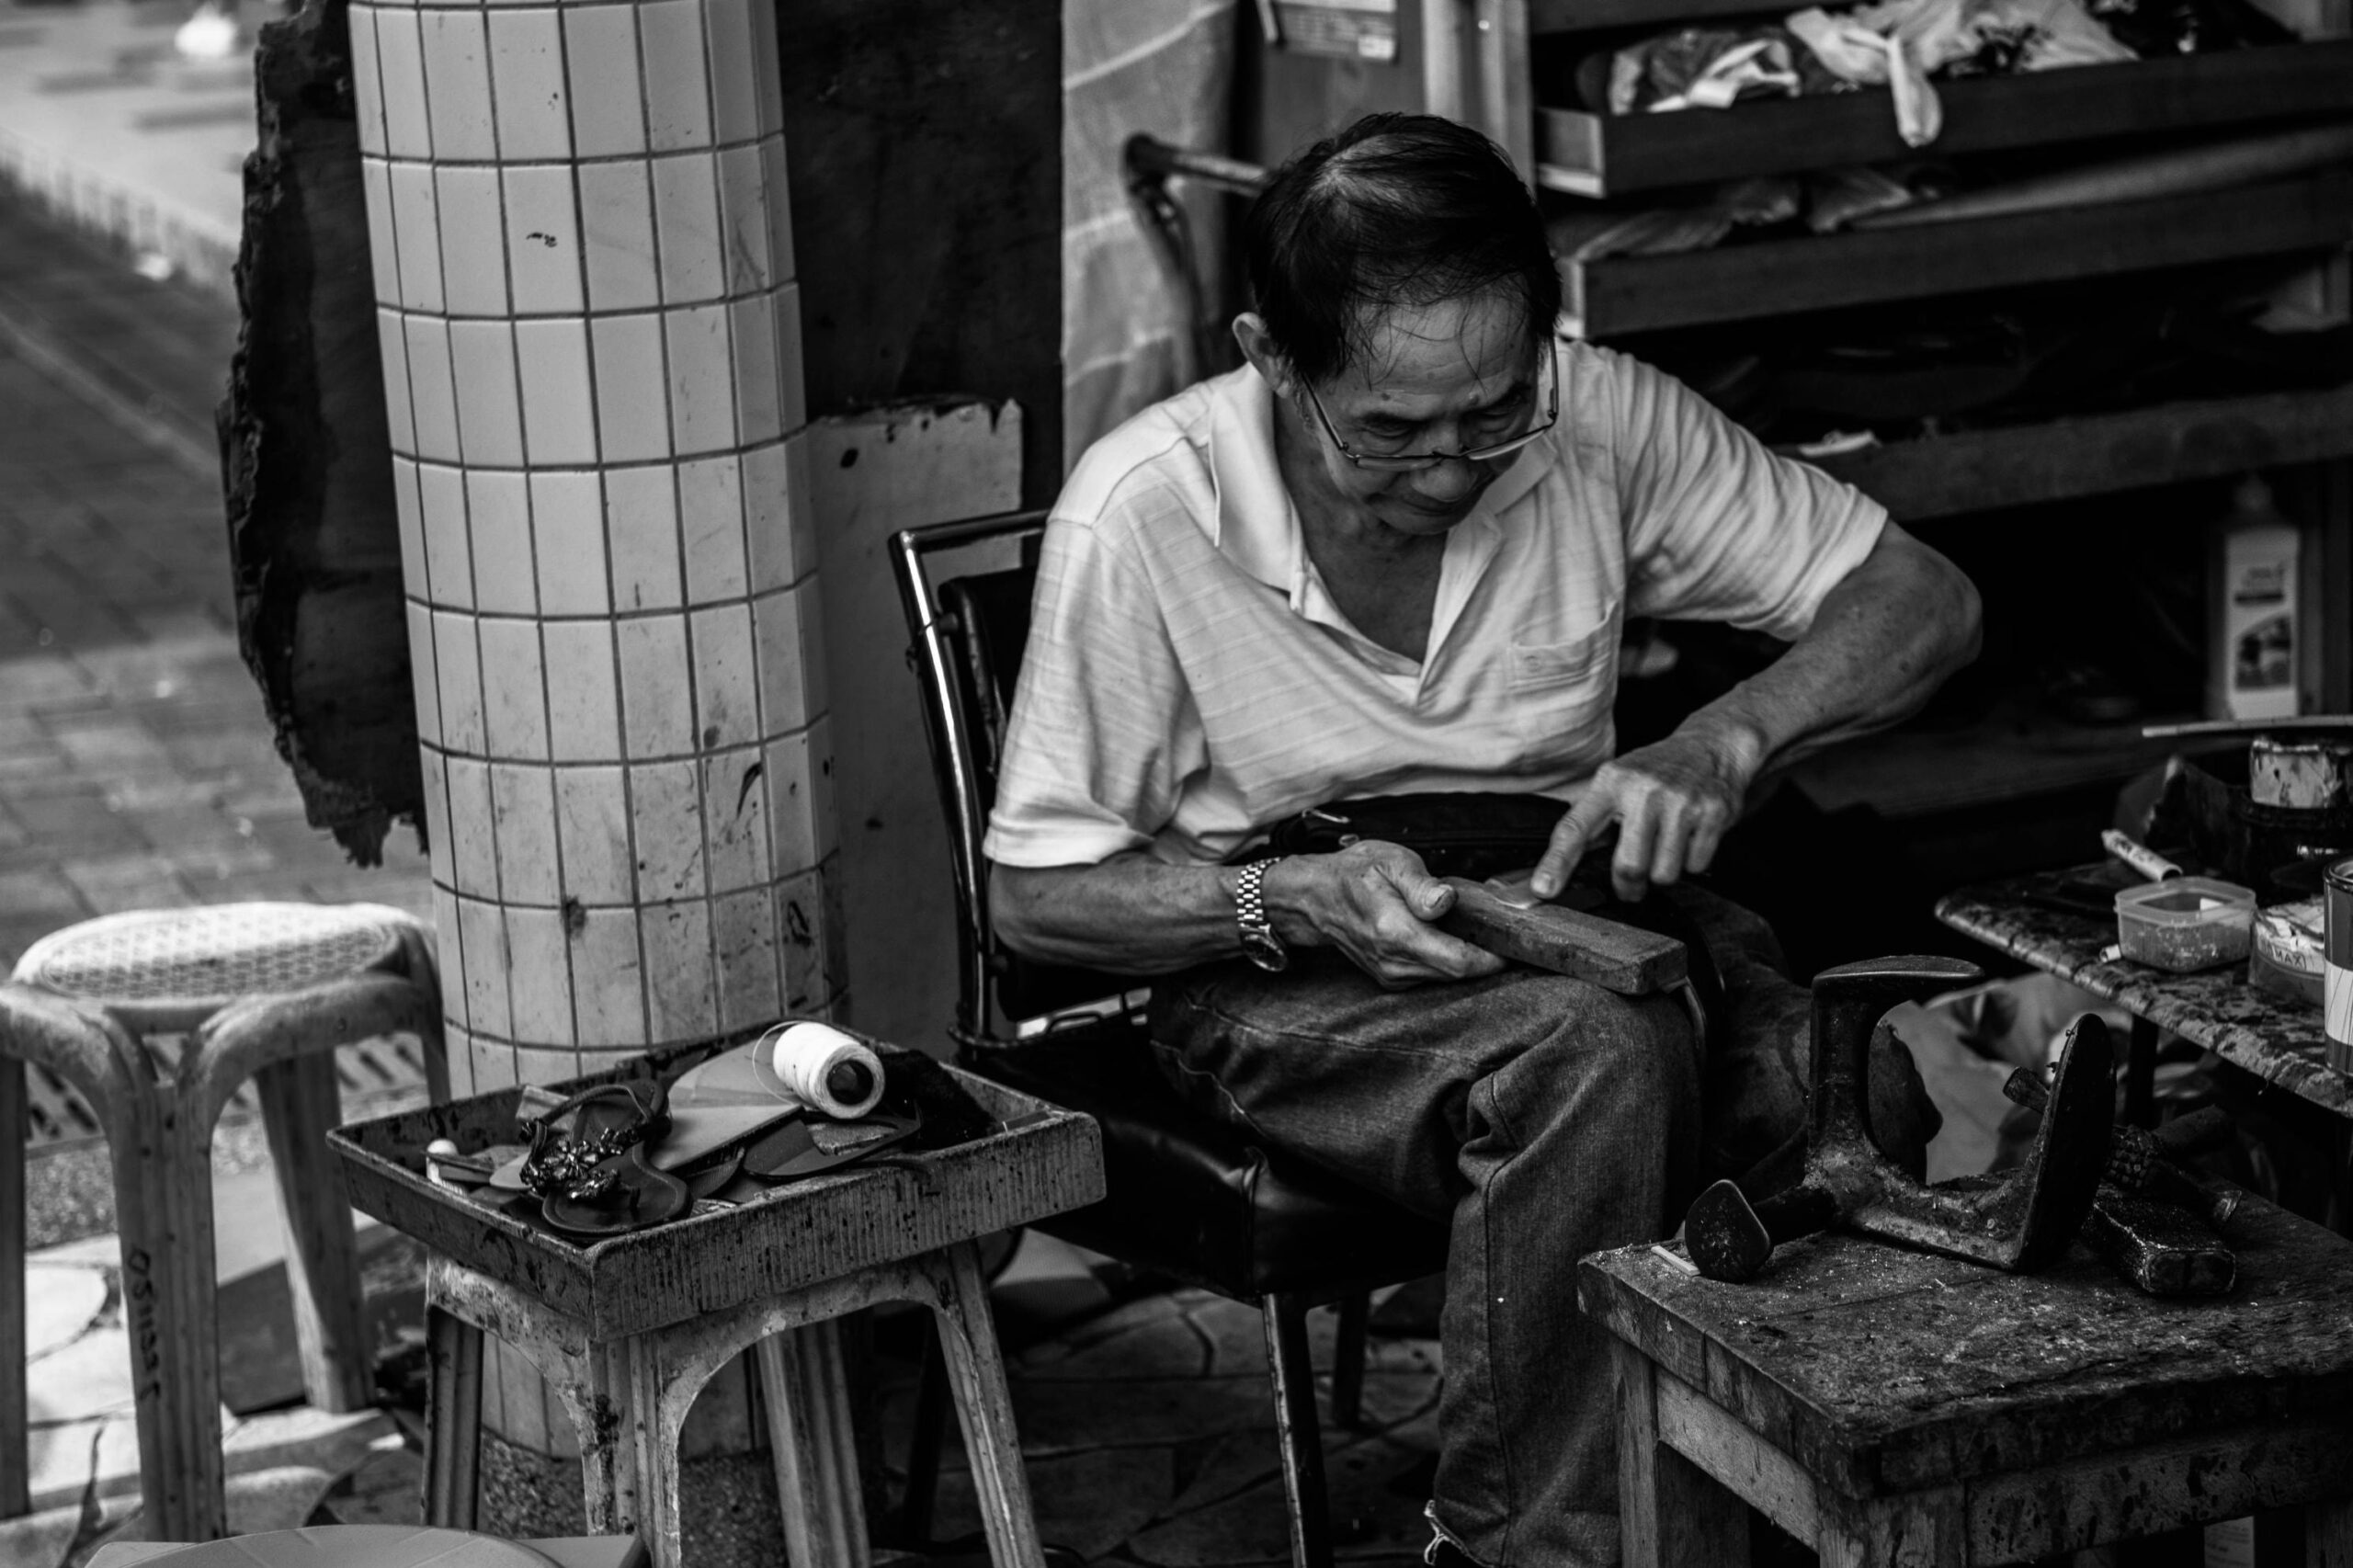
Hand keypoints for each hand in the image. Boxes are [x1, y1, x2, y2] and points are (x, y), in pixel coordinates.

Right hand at [1271, 843, 1508, 989]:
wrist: (1317, 897)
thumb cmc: (1356, 872)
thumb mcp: (1391, 861)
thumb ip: (1421, 884)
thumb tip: (1446, 901)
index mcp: (1396, 931)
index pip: (1458, 961)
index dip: (1492, 958)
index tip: (1513, 943)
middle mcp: (1393, 961)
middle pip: (1457, 974)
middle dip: (1485, 957)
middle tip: (1502, 931)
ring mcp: (1390, 974)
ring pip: (1446, 978)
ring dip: (1466, 960)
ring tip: (1475, 931)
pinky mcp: (1391, 979)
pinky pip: (1431, 976)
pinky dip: (1447, 961)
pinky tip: (1448, 937)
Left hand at [1530, 722, 1759, 903]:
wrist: (1712, 747)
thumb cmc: (1657, 771)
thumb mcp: (1618, 781)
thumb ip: (1593, 819)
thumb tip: (1561, 868)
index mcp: (1611, 782)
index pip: (1575, 828)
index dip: (1557, 862)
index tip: (1544, 888)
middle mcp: (1644, 790)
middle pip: (1629, 866)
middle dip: (1628, 886)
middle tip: (1630, 886)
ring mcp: (1680, 801)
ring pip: (1664, 874)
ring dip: (1662, 873)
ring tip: (1665, 848)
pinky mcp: (1712, 813)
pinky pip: (1695, 865)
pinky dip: (1691, 862)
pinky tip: (1690, 837)